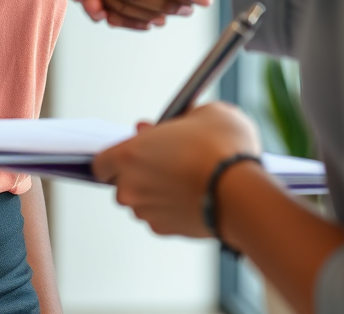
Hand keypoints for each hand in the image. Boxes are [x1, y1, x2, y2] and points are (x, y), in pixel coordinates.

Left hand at [92, 102, 260, 236]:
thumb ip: (181, 117)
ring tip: (185, 179)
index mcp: (129, 154)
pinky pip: (160, 218)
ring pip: (142, 202)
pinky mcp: (166, 231)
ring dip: (155, 193)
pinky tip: (193, 196)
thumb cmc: (221, 150)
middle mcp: (130, 186)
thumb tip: (176, 123)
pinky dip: (171, 210)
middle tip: (166, 161)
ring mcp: (147, 212)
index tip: (135, 151)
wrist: (242, 193)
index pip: (101, 162)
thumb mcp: (204, 113)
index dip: (117, 156)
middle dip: (139, 174)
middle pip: (122, 182)